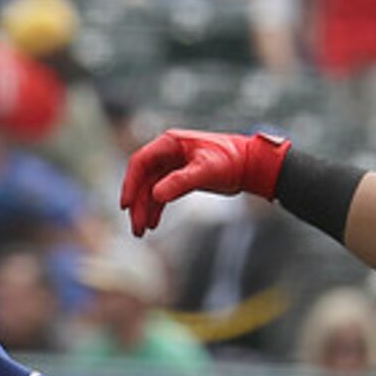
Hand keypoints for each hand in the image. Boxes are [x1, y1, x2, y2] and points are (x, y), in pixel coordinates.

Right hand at [119, 129, 288, 235]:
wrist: (249, 165)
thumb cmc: (230, 161)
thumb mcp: (205, 171)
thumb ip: (180, 182)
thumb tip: (156, 195)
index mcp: (169, 144)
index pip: (140, 163)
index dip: (130, 184)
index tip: (125, 205)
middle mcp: (168, 153)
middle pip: (143, 180)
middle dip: (138, 204)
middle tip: (136, 228)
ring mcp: (173, 166)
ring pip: (151, 189)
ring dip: (145, 210)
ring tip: (141, 231)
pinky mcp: (181, 178)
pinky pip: (162, 194)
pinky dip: (157, 209)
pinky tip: (154, 224)